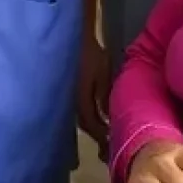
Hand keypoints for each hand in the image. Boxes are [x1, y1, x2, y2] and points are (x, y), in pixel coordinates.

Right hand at [76, 34, 110, 155]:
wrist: (72, 39)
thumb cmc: (90, 54)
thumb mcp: (101, 73)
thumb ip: (104, 95)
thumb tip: (107, 115)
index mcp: (81, 100)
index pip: (92, 125)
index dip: (103, 136)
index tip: (114, 142)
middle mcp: (73, 103)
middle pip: (86, 125)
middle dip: (99, 135)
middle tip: (112, 143)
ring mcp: (69, 98)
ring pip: (82, 119)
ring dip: (95, 127)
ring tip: (108, 132)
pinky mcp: (69, 93)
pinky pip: (80, 110)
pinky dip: (91, 117)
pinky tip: (99, 117)